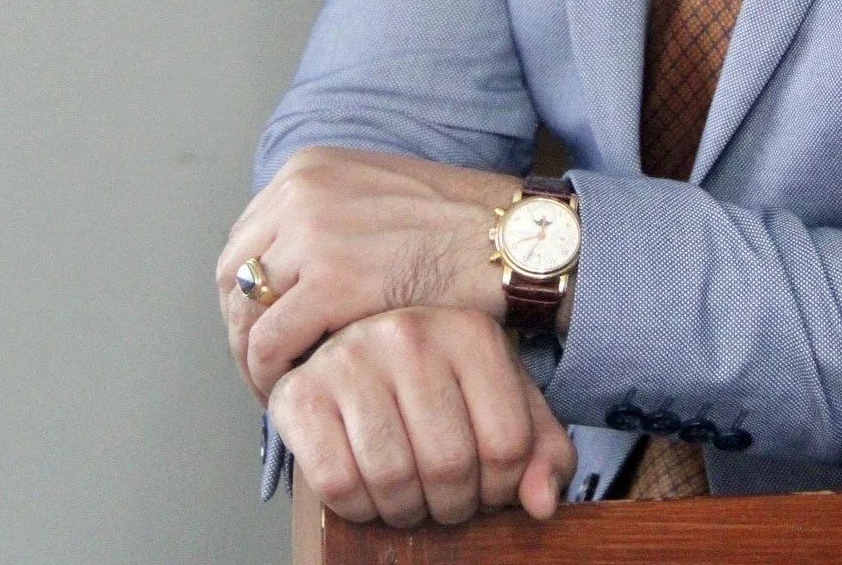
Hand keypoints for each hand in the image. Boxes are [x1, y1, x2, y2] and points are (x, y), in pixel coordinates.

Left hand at [217, 147, 517, 401]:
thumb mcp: (378, 195)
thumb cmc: (459, 225)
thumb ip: (329, 217)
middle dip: (243, 328)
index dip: (247, 296)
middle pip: (234, 277)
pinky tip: (295, 394)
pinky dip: (272, 377)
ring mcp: (313, 234)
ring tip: (277, 388)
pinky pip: (271, 345)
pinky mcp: (331, 282)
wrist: (511, 237)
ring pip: (245, 315)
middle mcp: (301, 192)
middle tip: (266, 367)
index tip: (263, 329)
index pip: (246, 239)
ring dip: (254, 360)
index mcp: (309, 167)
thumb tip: (286, 270)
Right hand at [270, 306, 575, 526]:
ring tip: (410, 497)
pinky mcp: (299, 392)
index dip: (501, 489)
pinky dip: (358, 508)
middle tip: (445, 501)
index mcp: (470, 331)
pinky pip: (336, 483)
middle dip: (452, 505)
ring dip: (405, 510)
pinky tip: (368, 490)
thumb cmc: (440, 385)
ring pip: (392, 479)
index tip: (487, 488)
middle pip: (449, 465)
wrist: (358, 354)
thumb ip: (540, 450)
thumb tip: (543, 503)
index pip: (506, 444)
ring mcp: (351, 357)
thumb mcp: (501, 402)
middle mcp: (409, 333)